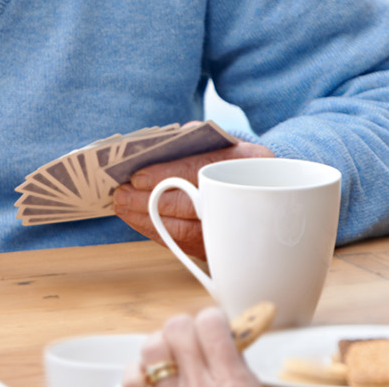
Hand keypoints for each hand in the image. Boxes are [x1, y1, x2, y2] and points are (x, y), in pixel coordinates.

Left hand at [112, 140, 273, 258]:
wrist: (268, 188)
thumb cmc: (232, 159)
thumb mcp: (221, 142)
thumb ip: (192, 141)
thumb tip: (152, 148)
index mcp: (250, 160)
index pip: (202, 168)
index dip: (167, 173)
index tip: (138, 177)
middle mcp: (249, 195)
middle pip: (192, 203)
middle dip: (150, 200)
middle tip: (121, 195)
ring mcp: (238, 226)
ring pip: (185, 230)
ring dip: (147, 219)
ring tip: (122, 207)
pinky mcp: (224, 246)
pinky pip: (184, 243)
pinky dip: (157, 231)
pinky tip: (137, 220)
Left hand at [121, 308, 260, 386]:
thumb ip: (243, 365)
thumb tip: (237, 337)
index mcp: (232, 381)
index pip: (210, 322)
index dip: (213, 320)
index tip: (217, 327)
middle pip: (177, 327)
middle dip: (185, 331)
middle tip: (195, 345)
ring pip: (150, 349)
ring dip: (160, 349)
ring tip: (172, 360)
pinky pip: (132, 379)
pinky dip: (139, 374)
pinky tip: (153, 378)